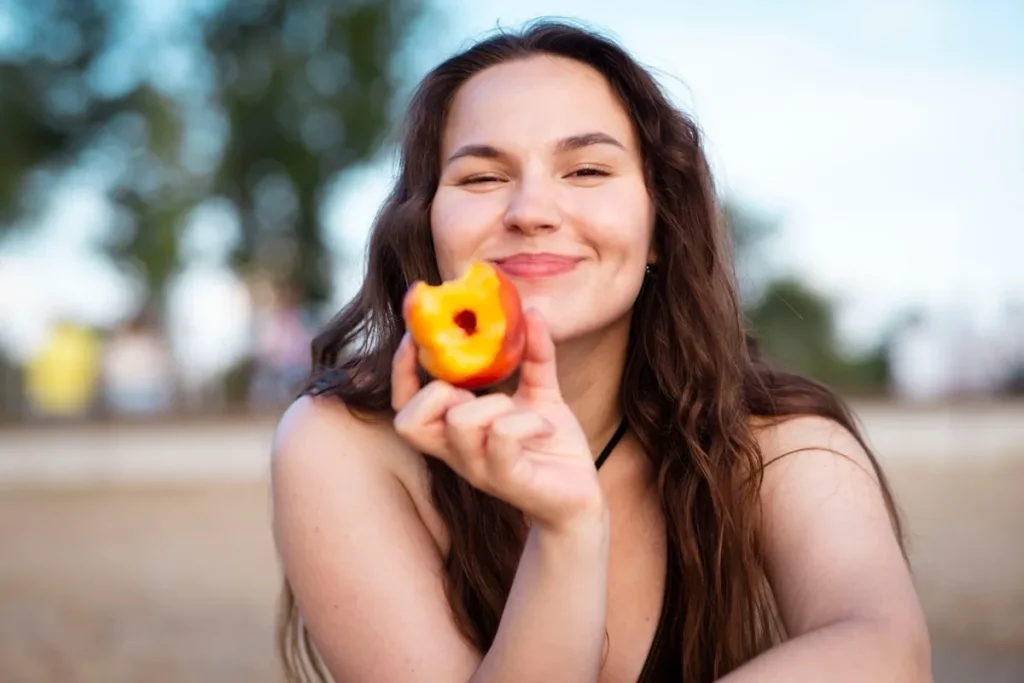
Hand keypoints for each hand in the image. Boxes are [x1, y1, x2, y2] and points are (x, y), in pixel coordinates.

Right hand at [391, 309, 605, 531]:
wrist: (580, 496)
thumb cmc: (549, 447)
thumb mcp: (539, 393)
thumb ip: (533, 355)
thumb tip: (531, 311)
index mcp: (454, 430)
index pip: (404, 406)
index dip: (400, 371)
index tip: (414, 337)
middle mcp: (456, 453)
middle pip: (408, 422)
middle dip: (437, 392)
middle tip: (477, 391)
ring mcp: (479, 469)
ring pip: (459, 423)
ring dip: (493, 405)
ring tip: (524, 412)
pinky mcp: (508, 480)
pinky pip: (503, 436)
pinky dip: (527, 420)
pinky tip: (546, 426)